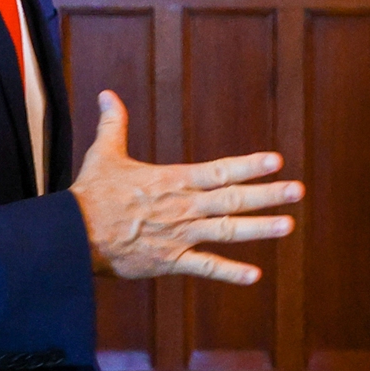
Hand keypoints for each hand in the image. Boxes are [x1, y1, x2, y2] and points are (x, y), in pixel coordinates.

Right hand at [70, 91, 302, 284]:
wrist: (71, 236)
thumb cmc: (89, 195)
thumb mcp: (104, 154)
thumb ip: (114, 124)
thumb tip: (107, 94)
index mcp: (173, 181)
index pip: (219, 170)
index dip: (248, 165)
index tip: (276, 160)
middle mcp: (183, 207)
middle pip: (232, 199)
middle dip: (268, 195)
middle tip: (298, 191)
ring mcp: (178, 235)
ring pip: (226, 231)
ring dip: (259, 229)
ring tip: (289, 225)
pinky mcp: (169, 262)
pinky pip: (204, 267)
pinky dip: (229, 273)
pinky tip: (254, 276)